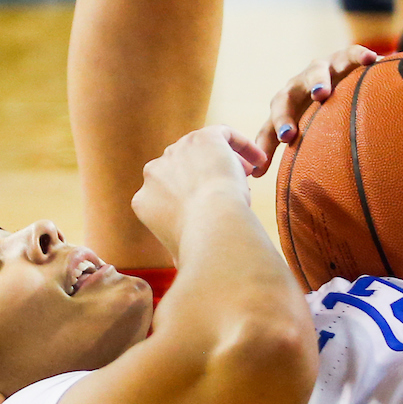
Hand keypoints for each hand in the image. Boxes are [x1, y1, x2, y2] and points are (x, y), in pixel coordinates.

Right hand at [132, 125, 265, 252]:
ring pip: (201, 150)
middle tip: (229, 187)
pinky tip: (259, 160)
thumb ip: (178, 248)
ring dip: (222, 160)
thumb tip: (183, 268)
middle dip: (203, 175)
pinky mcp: (202, 137)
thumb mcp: (179, 253)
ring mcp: (176, 151)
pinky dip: (242, 145)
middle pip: (181, 167)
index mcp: (143, 200)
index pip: (165, 191)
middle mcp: (154, 172)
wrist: (212, 225)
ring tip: (247, 174)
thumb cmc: (199, 247)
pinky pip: (224, 134)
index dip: (189, 195)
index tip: (210, 204)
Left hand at [251, 45, 378, 177]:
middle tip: (288, 134)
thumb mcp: (291, 124)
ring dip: (317, 81)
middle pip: (286, 97)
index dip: (271, 135)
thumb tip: (253, 174)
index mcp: (284, 103)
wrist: (332, 75)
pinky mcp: (342, 58)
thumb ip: (271, 145)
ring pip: (315, 71)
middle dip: (285, 114)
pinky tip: (371, 60)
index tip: (282, 143)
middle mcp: (298, 85)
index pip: (272, 121)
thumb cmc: (306, 107)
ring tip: (323, 94)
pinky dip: (358, 55)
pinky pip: (350, 54)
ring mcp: (320, 69)